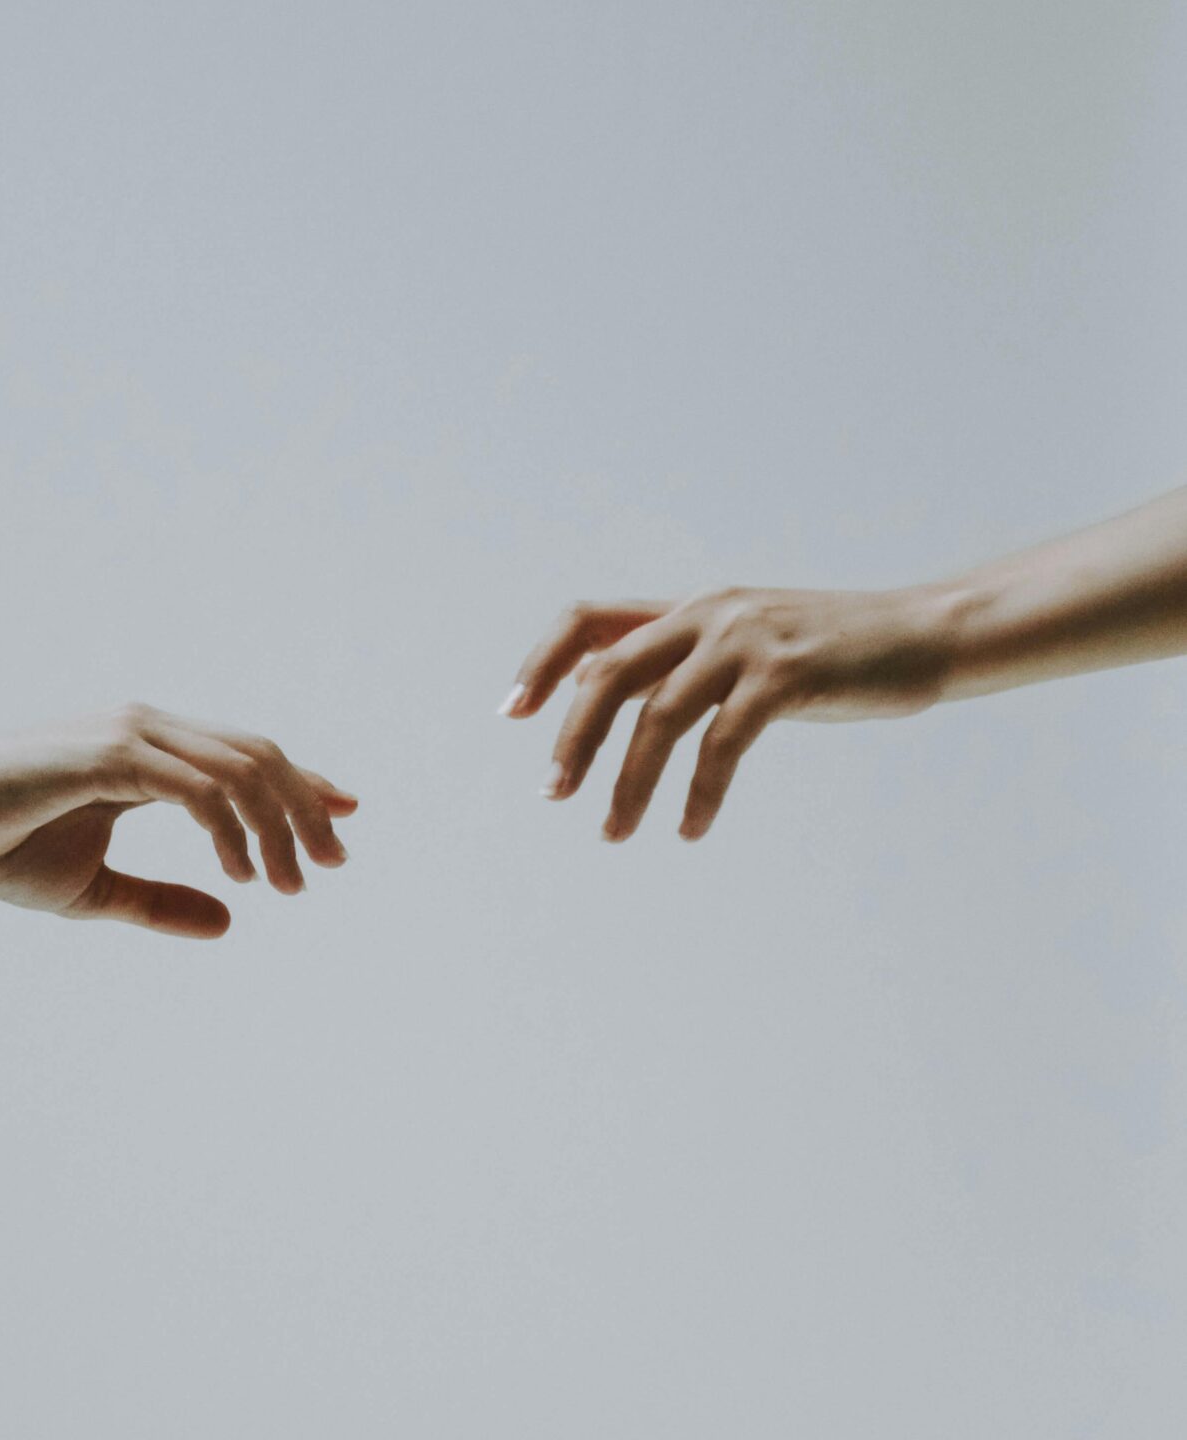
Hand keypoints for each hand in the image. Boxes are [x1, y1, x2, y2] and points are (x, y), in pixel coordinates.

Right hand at [0, 703, 357, 935]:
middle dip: (307, 809)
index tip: (345, 819)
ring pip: (241, 768)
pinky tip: (239, 874)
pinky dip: (230, 830)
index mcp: (148, 752)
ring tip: (290, 884)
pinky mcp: (111, 754)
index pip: (245, 758)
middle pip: (259, 755)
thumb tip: (229, 923)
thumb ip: (159, 902)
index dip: (303, 785)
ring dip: (278, 826)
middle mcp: (149, 730)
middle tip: (332, 866)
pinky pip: (198, 788)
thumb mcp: (94, 890)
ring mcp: (132, 736)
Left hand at [499, 585, 952, 840]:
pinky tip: (691, 828)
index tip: (513, 713)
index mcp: (694, 608)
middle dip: (572, 738)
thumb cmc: (839, 652)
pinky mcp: (786, 675)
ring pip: (658, 716)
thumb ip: (690, 665)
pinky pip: (721, 743)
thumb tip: (616, 699)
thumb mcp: (753, 648)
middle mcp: (710, 614)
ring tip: (614, 831)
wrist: (928, 633)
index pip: (590, 620)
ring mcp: (747, 640)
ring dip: (629, 781)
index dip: (542, 662)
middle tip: (555, 794)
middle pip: (609, 673)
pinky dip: (699, 792)